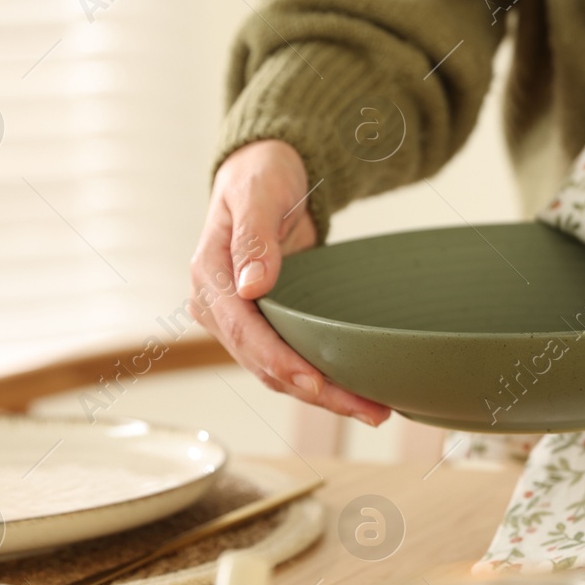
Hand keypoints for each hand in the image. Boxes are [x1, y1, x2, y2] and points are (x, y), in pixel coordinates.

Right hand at [191, 139, 390, 424]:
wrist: (265, 175)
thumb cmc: (260, 176)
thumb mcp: (258, 193)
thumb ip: (253, 237)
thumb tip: (250, 286)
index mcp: (208, 278)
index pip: (243, 332)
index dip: (278, 362)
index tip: (314, 382)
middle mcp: (219, 309)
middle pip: (264, 365)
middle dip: (316, 392)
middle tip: (369, 410)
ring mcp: (241, 322)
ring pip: (279, 373)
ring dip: (325, 396)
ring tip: (375, 410)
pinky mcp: (265, 325)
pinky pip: (290, 361)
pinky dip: (322, 379)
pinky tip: (358, 391)